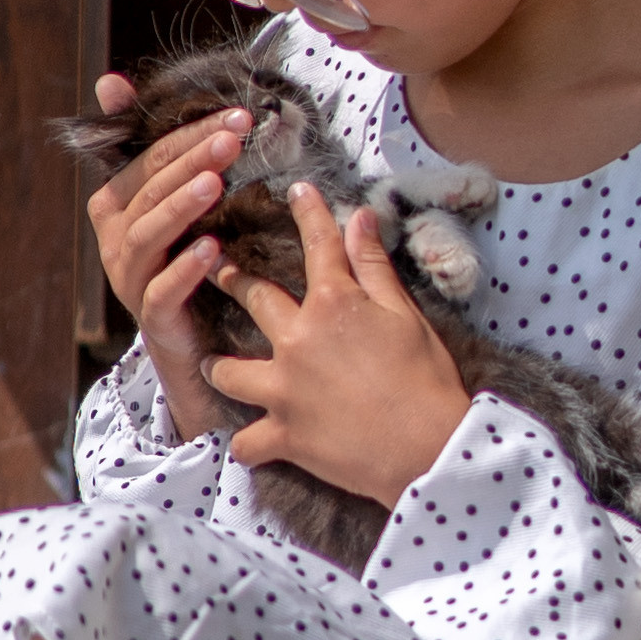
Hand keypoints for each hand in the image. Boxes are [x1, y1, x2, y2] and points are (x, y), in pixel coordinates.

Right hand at [85, 73, 254, 441]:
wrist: (195, 338)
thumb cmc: (185, 255)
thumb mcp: (174, 196)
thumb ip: (149, 141)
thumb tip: (110, 80)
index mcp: (115, 203)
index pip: (148, 158)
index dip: (189, 134)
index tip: (238, 116)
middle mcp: (114, 239)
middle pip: (149, 190)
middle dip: (191, 159)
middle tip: (235, 136)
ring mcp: (129, 279)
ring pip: (146, 236)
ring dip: (181, 207)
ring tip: (217, 183)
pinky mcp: (152, 317)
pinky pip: (160, 291)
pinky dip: (184, 269)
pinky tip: (213, 249)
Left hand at [208, 186, 471, 509]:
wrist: (429, 448)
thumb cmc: (426, 379)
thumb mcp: (406, 315)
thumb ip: (375, 267)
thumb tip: (361, 217)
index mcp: (333, 304)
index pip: (319, 245)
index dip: (308, 213)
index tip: (296, 191)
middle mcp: (297, 341)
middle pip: (253, 298)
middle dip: (230, 278)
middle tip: (216, 267)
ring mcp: (283, 389)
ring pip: (228, 372)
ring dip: (218, 367)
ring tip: (212, 364)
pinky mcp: (283, 435)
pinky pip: (246, 442)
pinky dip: (248, 444)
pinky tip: (247, 443)